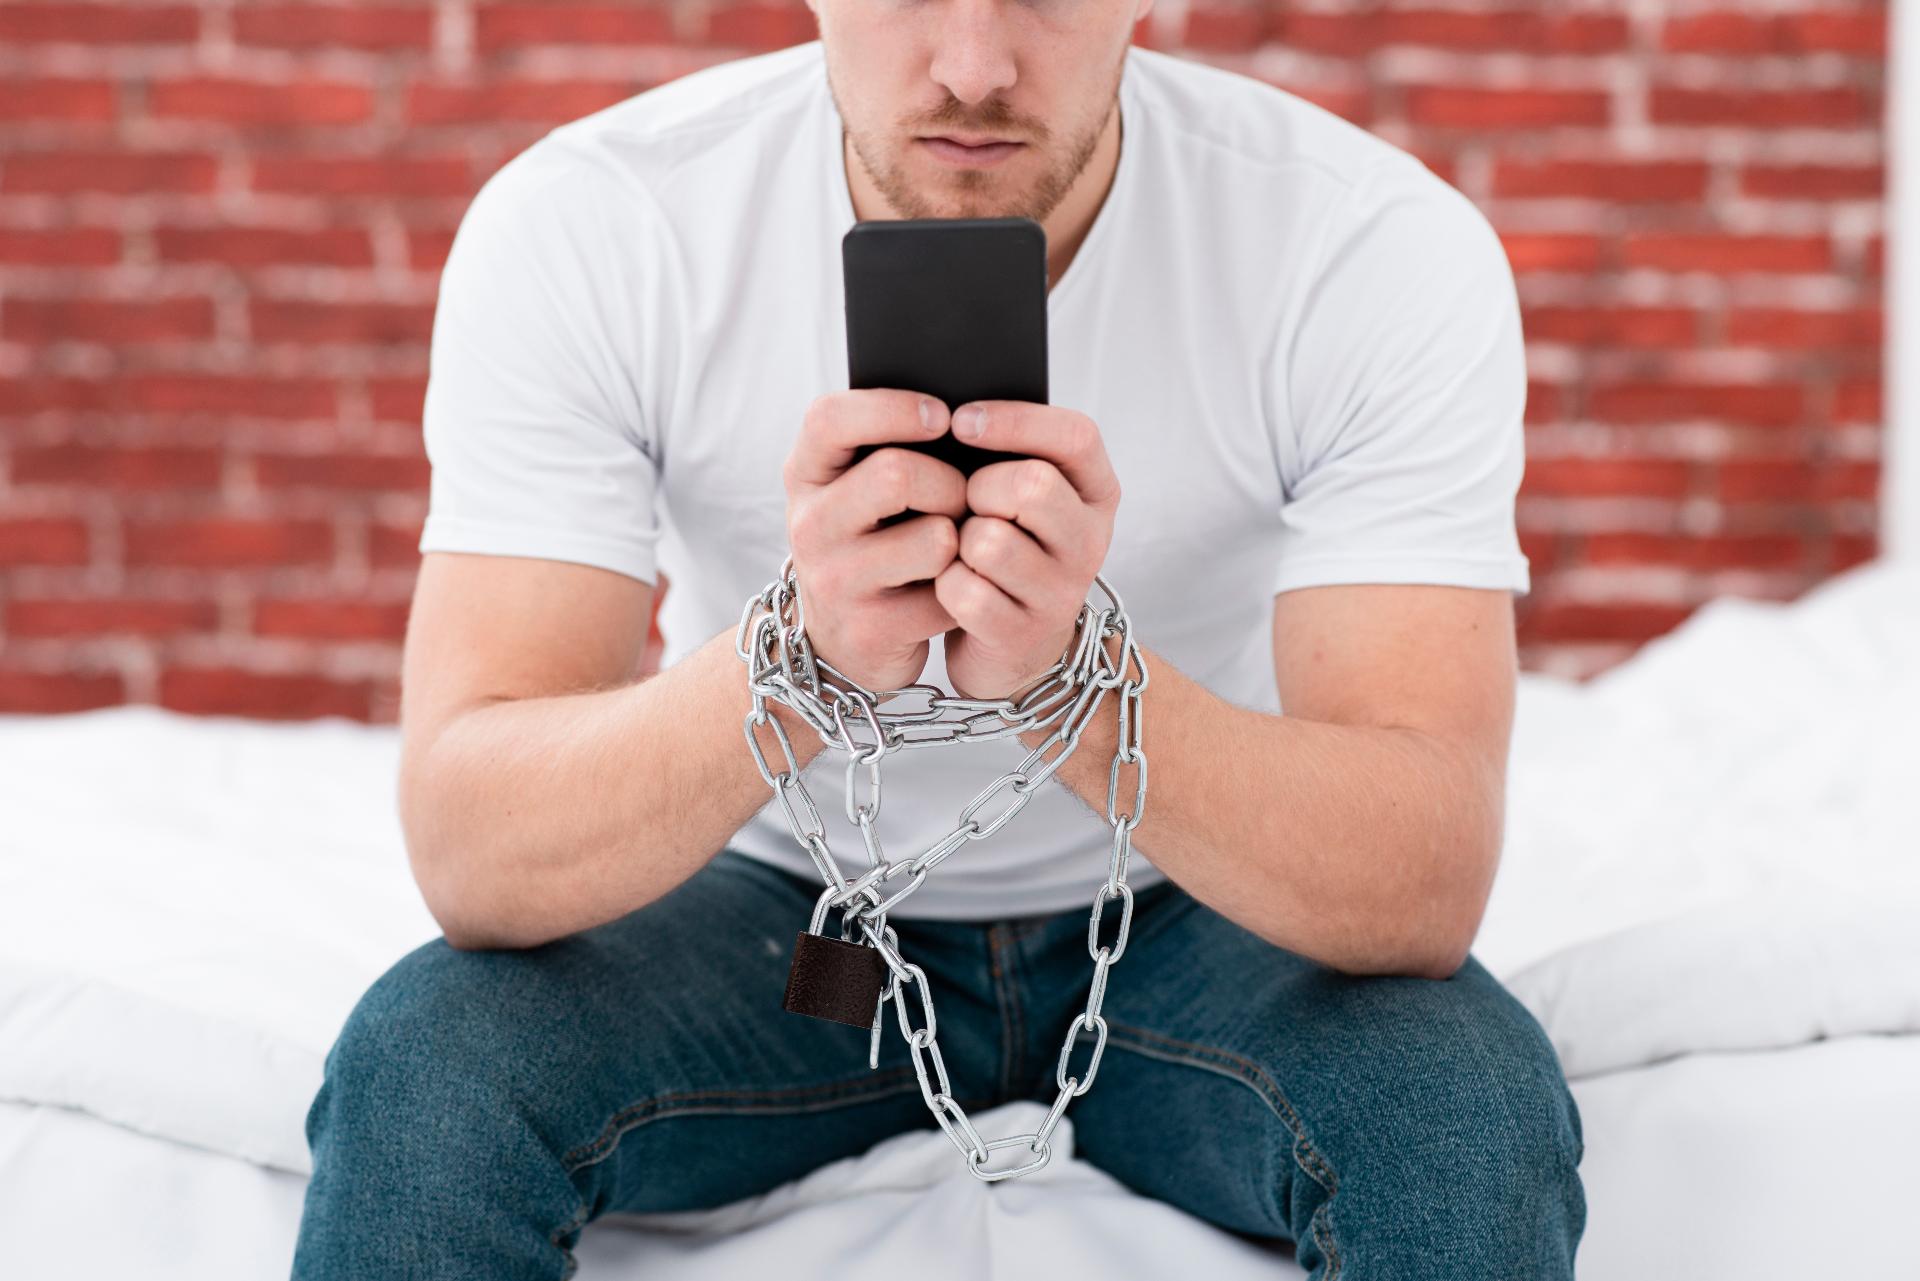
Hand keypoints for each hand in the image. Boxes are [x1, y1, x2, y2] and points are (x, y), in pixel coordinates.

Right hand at [783, 390, 966, 692]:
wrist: (841, 644)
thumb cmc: (869, 544)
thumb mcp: (854, 490)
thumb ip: (889, 447)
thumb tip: (966, 416)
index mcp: (804, 475)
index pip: (831, 419)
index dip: (893, 408)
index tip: (942, 417)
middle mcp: (810, 526)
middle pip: (898, 473)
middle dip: (950, 483)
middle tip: (961, 499)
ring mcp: (835, 581)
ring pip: (935, 536)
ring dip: (963, 539)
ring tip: (954, 547)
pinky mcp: (870, 630)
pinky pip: (950, 592)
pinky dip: (966, 587)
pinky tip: (950, 590)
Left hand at [934, 401, 1121, 701]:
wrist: (1010, 645)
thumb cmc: (1006, 548)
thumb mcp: (1021, 497)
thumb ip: (1007, 455)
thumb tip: (951, 413)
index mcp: (1097, 492)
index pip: (1076, 436)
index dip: (1016, 421)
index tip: (961, 421)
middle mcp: (1091, 541)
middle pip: (1031, 485)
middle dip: (980, 488)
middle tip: (965, 503)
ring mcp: (1061, 593)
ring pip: (990, 541)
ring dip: (956, 541)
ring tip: (959, 550)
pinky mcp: (1022, 635)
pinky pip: (965, 591)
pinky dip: (943, 585)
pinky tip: (950, 587)